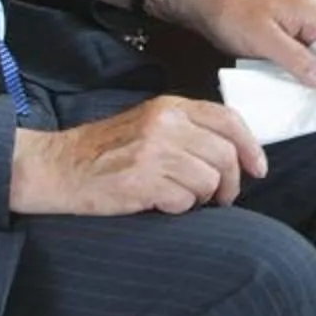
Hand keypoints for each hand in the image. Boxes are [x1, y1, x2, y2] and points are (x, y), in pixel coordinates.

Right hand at [10, 96, 266, 214]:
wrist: (58, 166)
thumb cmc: (106, 151)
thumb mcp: (150, 124)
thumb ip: (188, 130)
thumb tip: (234, 153)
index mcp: (170, 107)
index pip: (228, 120)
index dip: (251, 147)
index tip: (258, 169)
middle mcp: (165, 124)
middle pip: (225, 155)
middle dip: (230, 183)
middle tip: (220, 198)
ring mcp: (153, 151)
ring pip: (208, 181)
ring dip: (201, 198)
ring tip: (179, 198)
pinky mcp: (142, 180)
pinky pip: (183, 201)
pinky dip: (177, 208)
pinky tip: (158, 202)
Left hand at [147, 0, 315, 84]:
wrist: (209, 6)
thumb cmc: (235, 19)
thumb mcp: (265, 42)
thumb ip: (297, 59)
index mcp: (313, 12)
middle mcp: (313, 14)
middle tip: (314, 90)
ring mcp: (303, 22)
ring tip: (300, 86)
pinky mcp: (291, 30)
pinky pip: (308, 50)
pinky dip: (304, 66)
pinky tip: (289, 77)